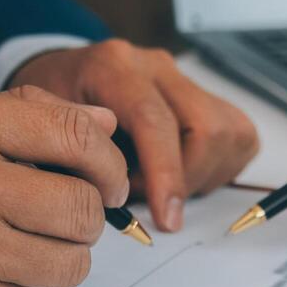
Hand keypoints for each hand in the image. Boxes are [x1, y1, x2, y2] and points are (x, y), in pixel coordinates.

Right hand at [0, 85, 127, 286]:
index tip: (110, 177)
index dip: (110, 161)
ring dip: (60, 257)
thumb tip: (104, 122)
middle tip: (66, 215)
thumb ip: (22, 117)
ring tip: (24, 244)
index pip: (76, 136)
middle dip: (87, 215)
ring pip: (71, 263)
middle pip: (84, 208)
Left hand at [9, 40, 258, 231]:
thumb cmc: (55, 116)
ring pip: (229, 134)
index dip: (165, 175)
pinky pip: (237, 138)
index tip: (166, 219)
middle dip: (186, 180)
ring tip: (163, 185)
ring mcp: (184, 79)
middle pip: (205, 129)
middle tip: (153, 201)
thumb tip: (112, 204)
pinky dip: (217, 167)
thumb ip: (79, 161)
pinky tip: (184, 174)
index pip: (155, 121)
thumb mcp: (49, 136)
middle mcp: (156, 67)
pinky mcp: (207, 95)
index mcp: (114, 68)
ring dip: (203, 176)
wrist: (63, 83)